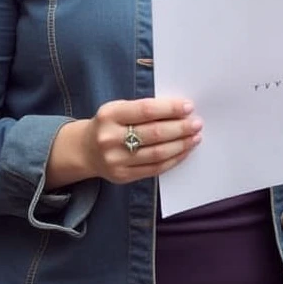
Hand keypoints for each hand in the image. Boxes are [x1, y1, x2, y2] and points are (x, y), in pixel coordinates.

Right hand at [74, 98, 201, 185]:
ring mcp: (115, 160)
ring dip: (181, 145)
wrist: (85, 150)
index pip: (146, 110)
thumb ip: (144, 109)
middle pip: (154, 133)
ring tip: (195, 137)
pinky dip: (173, 159)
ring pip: (157, 154)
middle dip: (180, 128)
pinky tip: (184, 151)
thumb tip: (180, 110)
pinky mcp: (122, 176)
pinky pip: (154, 169)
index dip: (170, 108)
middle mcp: (110, 138)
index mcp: (110, 115)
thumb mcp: (119, 108)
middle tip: (197, 123)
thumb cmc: (111, 124)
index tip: (189, 107)